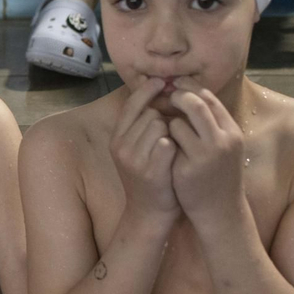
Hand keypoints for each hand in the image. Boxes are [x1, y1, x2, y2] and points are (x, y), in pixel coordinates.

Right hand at [111, 77, 180, 221]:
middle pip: (150, 113)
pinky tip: (177, 157)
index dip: (148, 90)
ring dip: (172, 132)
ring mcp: (135, 159)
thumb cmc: (148, 176)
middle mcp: (121, 147)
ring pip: (161, 125)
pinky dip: (176, 146)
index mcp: (116, 139)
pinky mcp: (151, 169)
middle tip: (169, 133)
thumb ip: (140, 124)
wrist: (150, 213)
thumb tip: (155, 90)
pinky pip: (169, 142)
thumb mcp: (135, 150)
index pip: (131, 104)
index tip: (163, 81)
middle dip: (164, 118)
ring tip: (172, 148)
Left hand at [166, 86, 246, 227]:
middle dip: (178, 97)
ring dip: (169, 122)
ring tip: (170, 130)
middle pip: (196, 105)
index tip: (177, 83)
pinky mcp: (186, 169)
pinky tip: (165, 147)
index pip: (210, 99)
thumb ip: (213, 123)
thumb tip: (193, 93)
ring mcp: (204, 156)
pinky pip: (167, 144)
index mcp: (232, 132)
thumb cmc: (219, 174)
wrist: (220, 209)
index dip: (191, 88)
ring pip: (177, 123)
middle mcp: (221, 141)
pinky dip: (164, 141)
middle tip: (168, 96)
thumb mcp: (225, 146)